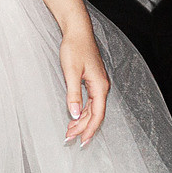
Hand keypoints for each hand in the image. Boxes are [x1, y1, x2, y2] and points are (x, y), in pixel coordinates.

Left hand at [57, 25, 110, 146]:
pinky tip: (75, 116)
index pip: (97, 114)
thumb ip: (73, 94)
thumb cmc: (75, 48)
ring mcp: (98, 83)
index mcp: (100, 86)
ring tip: (70, 130)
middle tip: (69, 138)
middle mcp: (102, 86)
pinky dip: (82, 110)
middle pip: (95, 114)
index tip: (82, 141)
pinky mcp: (93, 80)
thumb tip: (74, 114)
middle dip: (83, 127)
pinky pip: (90, 101)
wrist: (77, 31)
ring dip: (82, 120)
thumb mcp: (71, 72)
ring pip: (92, 108)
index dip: (90, 129)